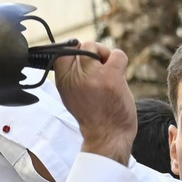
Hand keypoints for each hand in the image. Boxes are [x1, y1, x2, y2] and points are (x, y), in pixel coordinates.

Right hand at [53, 41, 135, 163]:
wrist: (106, 136)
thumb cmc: (92, 115)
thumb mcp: (71, 96)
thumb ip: (72, 76)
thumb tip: (77, 51)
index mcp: (62, 82)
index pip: (61, 52)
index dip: (74, 51)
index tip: (83, 61)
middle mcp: (74, 77)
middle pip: (81, 46)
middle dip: (93, 53)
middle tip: (99, 68)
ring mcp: (92, 76)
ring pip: (95, 46)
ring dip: (105, 55)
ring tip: (108, 72)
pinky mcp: (110, 77)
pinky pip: (117, 54)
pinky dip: (120, 60)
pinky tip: (118, 75)